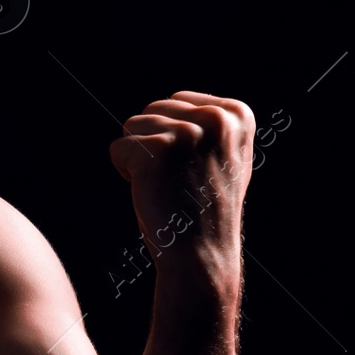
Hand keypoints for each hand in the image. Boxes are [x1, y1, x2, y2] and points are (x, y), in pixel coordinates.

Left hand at [108, 90, 254, 281]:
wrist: (202, 254)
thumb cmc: (205, 208)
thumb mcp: (225, 156)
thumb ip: (208, 125)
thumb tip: (175, 100)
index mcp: (236, 114)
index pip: (176, 101)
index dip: (174, 137)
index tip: (194, 168)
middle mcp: (216, 119)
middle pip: (152, 109)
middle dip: (154, 144)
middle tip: (177, 181)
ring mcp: (187, 134)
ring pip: (132, 127)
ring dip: (139, 159)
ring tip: (167, 186)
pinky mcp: (157, 151)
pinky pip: (118, 149)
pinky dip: (125, 172)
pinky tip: (151, 192)